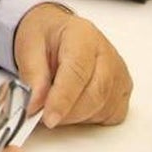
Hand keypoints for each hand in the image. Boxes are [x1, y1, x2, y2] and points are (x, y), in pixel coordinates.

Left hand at [13, 4, 130, 128]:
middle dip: (68, 112)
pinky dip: (89, 118)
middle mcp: (106, 53)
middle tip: (43, 115)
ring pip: (103, 108)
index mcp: (82, 36)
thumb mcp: (28, 46)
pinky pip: (110, 115)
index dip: (63, 99)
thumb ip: (32, 75)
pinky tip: (74, 104)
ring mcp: (118, 72)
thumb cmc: (45, 36)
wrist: (56, 32)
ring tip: (56, 102)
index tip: (48, 118)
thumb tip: (35, 104)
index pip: (77, 73)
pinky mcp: (122, 89)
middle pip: (95, 94)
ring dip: (76, 116)